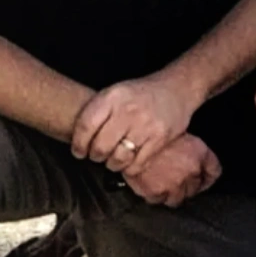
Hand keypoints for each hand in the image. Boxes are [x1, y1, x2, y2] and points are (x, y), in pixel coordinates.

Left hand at [73, 73, 196, 170]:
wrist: (177, 88)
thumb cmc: (141, 94)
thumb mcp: (115, 93)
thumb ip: (98, 112)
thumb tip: (78, 140)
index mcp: (112, 97)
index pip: (85, 126)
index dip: (78, 144)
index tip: (79, 152)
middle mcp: (128, 110)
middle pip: (100, 146)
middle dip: (95, 156)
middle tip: (97, 156)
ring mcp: (145, 125)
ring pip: (118, 158)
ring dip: (112, 164)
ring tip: (113, 160)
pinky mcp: (160, 138)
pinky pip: (138, 164)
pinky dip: (130, 168)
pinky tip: (129, 163)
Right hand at [123, 134, 221, 207]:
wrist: (129, 137)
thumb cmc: (152, 130)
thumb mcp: (182, 131)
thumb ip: (195, 147)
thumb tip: (203, 162)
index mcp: (199, 155)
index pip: (214, 172)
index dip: (208, 175)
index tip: (204, 177)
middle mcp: (189, 173)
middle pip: (195, 189)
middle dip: (189, 185)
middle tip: (179, 179)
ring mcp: (172, 186)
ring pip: (176, 198)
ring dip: (172, 193)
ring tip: (165, 185)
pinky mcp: (153, 193)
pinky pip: (157, 200)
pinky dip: (155, 195)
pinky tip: (151, 186)